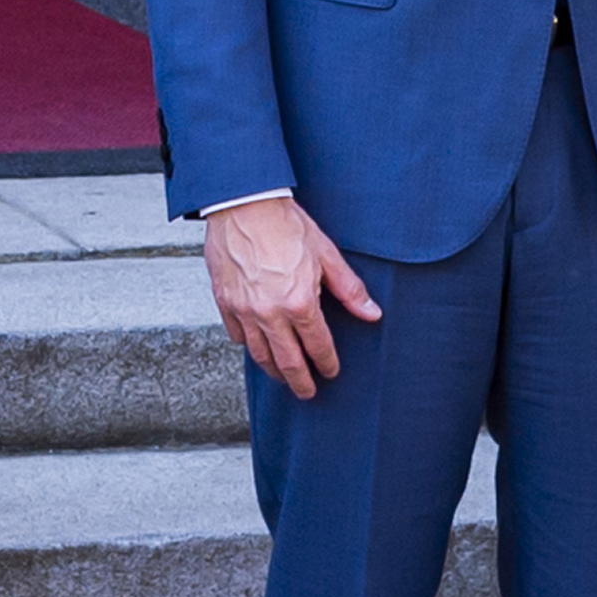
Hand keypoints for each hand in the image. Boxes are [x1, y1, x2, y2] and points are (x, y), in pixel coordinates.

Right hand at [207, 193, 378, 399]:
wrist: (243, 204)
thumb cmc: (285, 224)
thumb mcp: (326, 254)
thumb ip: (349, 289)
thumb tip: (371, 313)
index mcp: (299, 303)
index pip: (317, 346)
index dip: (327, 363)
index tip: (331, 372)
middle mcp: (269, 314)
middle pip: (287, 362)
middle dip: (300, 381)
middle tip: (308, 392)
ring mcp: (244, 310)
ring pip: (260, 354)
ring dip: (274, 370)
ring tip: (283, 377)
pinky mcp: (224, 302)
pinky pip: (237, 335)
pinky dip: (249, 345)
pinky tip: (258, 346)